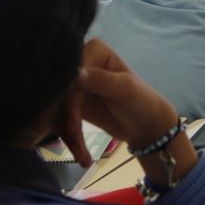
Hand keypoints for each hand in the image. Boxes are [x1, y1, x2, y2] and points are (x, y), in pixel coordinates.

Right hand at [61, 39, 179, 166]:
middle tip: (75, 137)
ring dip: (68, 132)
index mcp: (93, 49)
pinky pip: (62, 119)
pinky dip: (70, 137)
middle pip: (61, 89)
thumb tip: (76, 73)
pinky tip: (81, 155)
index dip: (68, 91)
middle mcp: (80, 62)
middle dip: (66, 117)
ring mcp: (74, 84)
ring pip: (59, 108)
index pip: (72, 68)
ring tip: (82, 154)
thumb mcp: (123, 88)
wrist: (146, 125)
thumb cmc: (141, 100)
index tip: (71, 113)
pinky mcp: (72, 103)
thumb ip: (100, 79)